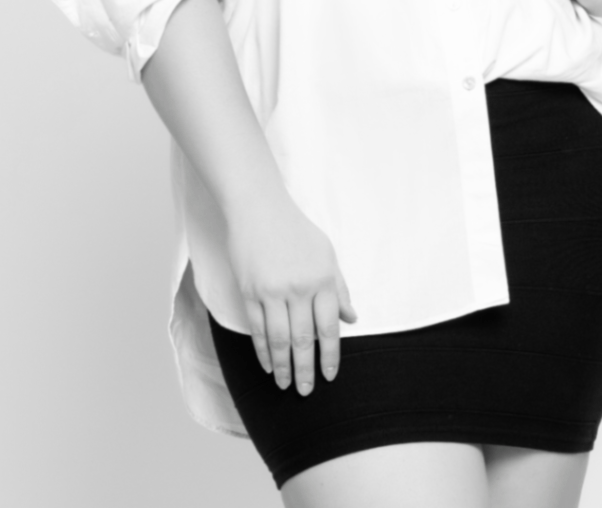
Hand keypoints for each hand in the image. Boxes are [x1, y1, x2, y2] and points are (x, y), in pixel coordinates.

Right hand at [224, 193, 357, 396]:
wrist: (259, 209)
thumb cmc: (296, 230)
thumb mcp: (326, 253)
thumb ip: (339, 288)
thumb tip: (351, 318)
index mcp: (322, 279)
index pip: (328, 327)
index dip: (330, 356)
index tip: (330, 376)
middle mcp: (299, 288)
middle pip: (303, 340)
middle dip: (306, 370)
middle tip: (307, 391)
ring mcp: (272, 291)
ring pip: (279, 340)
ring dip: (283, 367)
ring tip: (286, 385)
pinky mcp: (250, 292)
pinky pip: (258, 329)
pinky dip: (263, 351)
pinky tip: (268, 365)